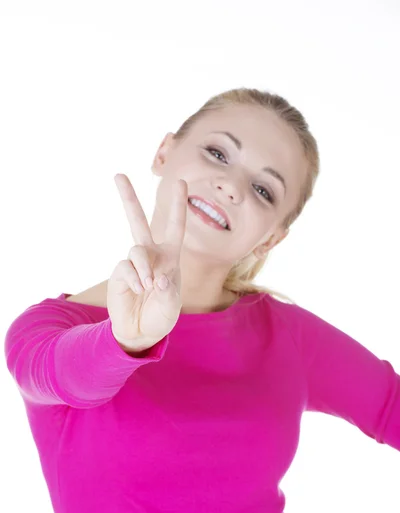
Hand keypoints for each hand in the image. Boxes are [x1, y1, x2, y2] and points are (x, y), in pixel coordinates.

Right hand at [108, 174, 187, 350]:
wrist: (141, 331)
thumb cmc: (162, 315)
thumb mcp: (172, 305)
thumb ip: (168, 291)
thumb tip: (155, 279)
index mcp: (170, 256)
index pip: (175, 226)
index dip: (178, 205)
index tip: (181, 181)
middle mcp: (151, 255)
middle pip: (138, 221)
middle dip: (128, 198)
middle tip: (118, 175)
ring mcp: (133, 263)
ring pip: (137, 250)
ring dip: (144, 268)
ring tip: (148, 287)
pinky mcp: (119, 273)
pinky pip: (126, 268)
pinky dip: (134, 280)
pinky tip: (137, 291)